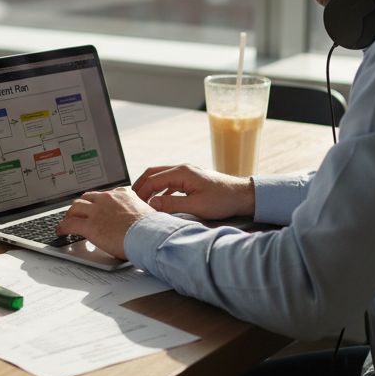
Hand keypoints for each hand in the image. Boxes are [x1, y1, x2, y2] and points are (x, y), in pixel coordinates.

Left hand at [55, 187, 153, 259]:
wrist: (149, 235)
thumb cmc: (152, 228)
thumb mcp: (147, 211)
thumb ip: (139, 211)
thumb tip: (141, 218)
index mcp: (122, 195)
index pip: (105, 194)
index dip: (97, 201)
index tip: (95, 205)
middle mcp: (107, 199)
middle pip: (87, 197)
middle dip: (81, 205)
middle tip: (77, 212)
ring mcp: (97, 211)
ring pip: (76, 208)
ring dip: (70, 214)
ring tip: (67, 221)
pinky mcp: (90, 226)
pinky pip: (70, 224)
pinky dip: (63, 227)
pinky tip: (61, 231)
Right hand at [132, 164, 254, 219]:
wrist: (242, 195)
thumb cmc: (223, 200)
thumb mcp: (196, 206)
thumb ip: (172, 205)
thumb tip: (151, 205)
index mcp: (182, 173)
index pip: (152, 180)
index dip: (141, 192)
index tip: (134, 204)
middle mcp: (182, 169)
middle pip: (153, 173)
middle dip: (141, 185)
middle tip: (132, 199)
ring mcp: (187, 173)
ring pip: (161, 176)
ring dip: (150, 187)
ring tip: (142, 201)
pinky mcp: (192, 179)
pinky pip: (170, 181)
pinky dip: (160, 190)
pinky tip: (160, 201)